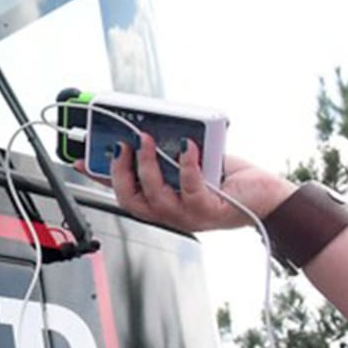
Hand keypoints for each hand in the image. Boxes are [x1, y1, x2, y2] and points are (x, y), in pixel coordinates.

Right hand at [78, 135, 295, 231]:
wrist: (267, 197)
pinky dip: (186, 164)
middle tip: (120, 145)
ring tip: (146, 139)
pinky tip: (186, 146)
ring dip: (146, 165)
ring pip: (153, 195)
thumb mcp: (189, 162)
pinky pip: (191, 188)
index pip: (120, 190)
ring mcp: (186, 215)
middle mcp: (168, 213)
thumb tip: (147, 131)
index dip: (97, 176)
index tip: (80, 159)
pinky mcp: (209, 210)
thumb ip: (167, 154)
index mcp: (159, 202)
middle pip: (129, 199)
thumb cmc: (229, 181)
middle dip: (119, 171)